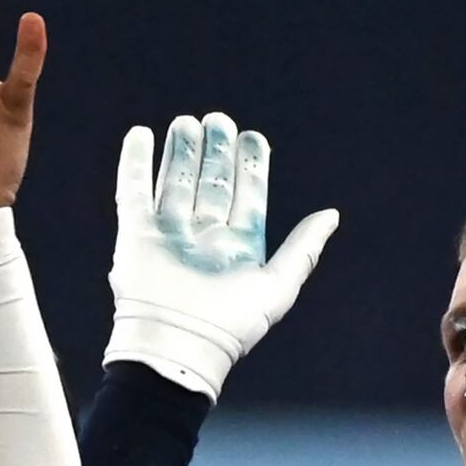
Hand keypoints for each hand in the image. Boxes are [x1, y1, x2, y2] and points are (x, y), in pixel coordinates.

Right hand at [102, 112, 339, 399]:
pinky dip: (134, 162)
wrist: (178, 345)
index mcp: (237, 249)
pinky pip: (132, 191)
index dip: (251, 166)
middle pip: (211, 184)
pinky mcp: (135, 234)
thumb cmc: (232, 324)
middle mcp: (203, 239)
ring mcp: (168, 235)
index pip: (247, 197)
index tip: (253, 137)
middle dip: (216, 152)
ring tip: (187, 122)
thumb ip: (304, 248)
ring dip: (181, 152)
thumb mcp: (279, 285)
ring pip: (175, 182)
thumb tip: (333, 214)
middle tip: (219, 120)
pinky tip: (140, 135)